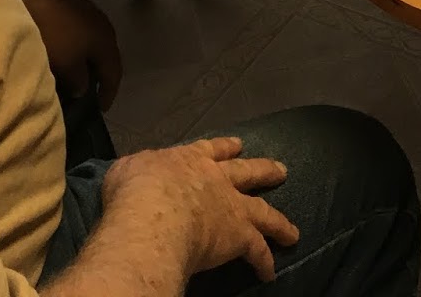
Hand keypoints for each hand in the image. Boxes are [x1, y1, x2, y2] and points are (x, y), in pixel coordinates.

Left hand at [17, 0, 121, 110]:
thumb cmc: (54, 35)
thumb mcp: (67, 66)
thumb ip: (80, 81)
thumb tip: (84, 87)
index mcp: (107, 40)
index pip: (114, 72)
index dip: (109, 93)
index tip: (100, 110)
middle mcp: (103, 25)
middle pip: (105, 57)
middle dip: (98, 76)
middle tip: (87, 94)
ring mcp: (87, 12)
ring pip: (92, 45)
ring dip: (85, 62)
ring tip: (73, 76)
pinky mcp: (70, 5)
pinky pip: (80, 35)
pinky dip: (75, 49)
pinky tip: (63, 55)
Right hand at [104, 136, 299, 281]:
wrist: (153, 216)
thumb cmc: (134, 191)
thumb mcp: (128, 169)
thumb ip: (139, 171)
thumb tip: (138, 176)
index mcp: (190, 160)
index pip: (212, 150)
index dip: (226, 148)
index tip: (238, 146)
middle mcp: (216, 179)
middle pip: (248, 172)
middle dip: (264, 171)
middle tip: (281, 171)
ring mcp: (232, 206)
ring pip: (264, 211)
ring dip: (279, 222)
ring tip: (292, 231)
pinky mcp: (238, 236)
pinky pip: (258, 251)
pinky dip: (265, 262)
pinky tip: (269, 273)